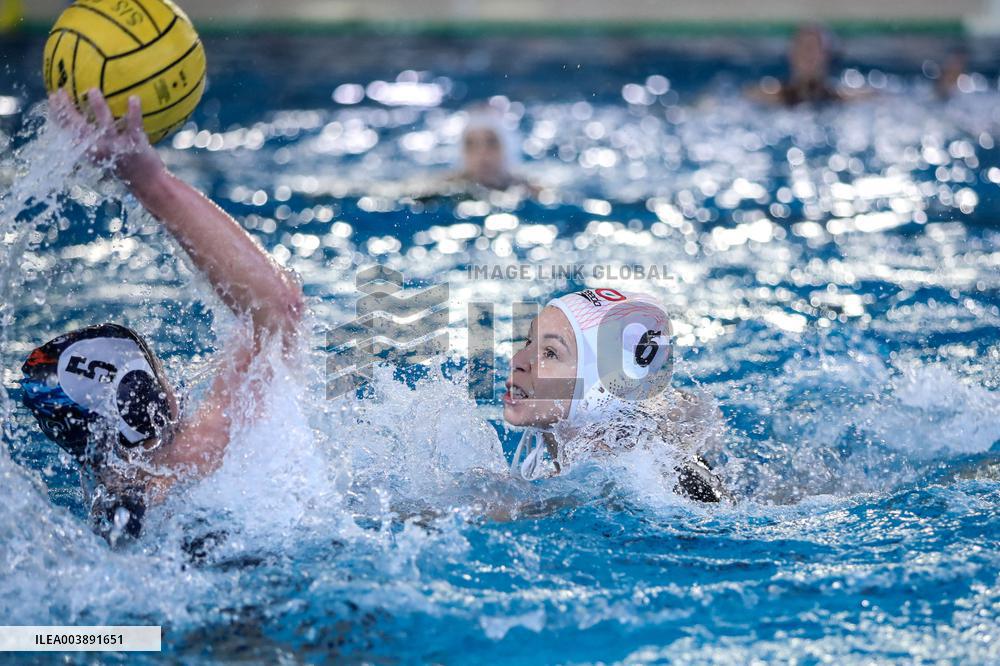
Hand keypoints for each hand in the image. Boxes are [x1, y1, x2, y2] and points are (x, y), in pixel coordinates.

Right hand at [49, 88, 164, 188]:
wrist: (148, 183)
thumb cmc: (125, 164)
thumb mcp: (105, 154)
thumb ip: (94, 138)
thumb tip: (85, 117)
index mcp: (90, 151)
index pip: (69, 131)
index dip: (58, 115)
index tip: (52, 97)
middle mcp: (100, 149)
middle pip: (79, 127)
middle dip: (67, 109)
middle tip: (61, 91)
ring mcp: (118, 146)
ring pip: (106, 125)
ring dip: (98, 107)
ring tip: (93, 90)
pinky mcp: (136, 144)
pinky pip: (134, 125)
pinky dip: (134, 112)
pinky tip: (134, 98)